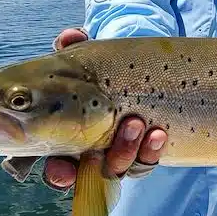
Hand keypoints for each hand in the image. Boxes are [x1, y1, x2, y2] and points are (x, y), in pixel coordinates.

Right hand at [32, 27, 167, 191]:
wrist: (136, 71)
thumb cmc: (98, 68)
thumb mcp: (85, 57)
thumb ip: (73, 46)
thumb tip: (69, 37)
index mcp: (64, 138)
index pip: (57, 167)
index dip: (59, 173)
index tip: (63, 170)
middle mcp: (88, 154)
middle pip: (87, 178)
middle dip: (92, 171)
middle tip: (98, 152)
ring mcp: (117, 155)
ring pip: (119, 168)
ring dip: (126, 150)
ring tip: (137, 123)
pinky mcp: (142, 153)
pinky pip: (146, 162)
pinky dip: (151, 151)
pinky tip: (159, 133)